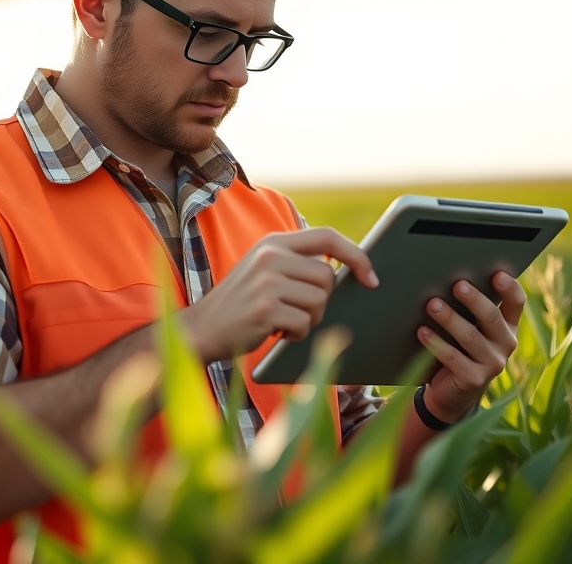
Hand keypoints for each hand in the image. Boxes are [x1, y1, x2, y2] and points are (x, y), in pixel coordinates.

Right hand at [181, 227, 378, 361]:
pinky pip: (303, 323)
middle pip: (328, 278)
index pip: (328, 236)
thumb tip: (346, 269)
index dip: (356, 255)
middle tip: (298, 311)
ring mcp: (267, 281)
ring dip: (308, 320)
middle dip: (321, 301)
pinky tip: (274, 331)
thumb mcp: (263, 269)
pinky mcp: (265, 308)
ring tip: (282, 320)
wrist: (200, 329)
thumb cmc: (240, 304)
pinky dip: (295, 334)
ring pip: (319, 302)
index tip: (371, 277)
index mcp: (273, 242)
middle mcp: (270, 256)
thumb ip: (296, 262)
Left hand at [416, 271, 523, 422]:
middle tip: (457, 285)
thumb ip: (470, 309)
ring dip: (449, 319)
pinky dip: (436, 343)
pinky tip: (422, 331)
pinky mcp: (474, 379)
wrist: (451, 391)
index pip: (516, 303)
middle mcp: (506, 344)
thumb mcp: (470, 327)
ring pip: (470, 337)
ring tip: (432, 305)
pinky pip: (453, 358)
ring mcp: (492, 364)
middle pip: (492, 317)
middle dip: (474, 300)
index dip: (510, 288)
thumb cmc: (459, 348)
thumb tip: (447, 278)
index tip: (497, 274)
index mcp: (508, 326)